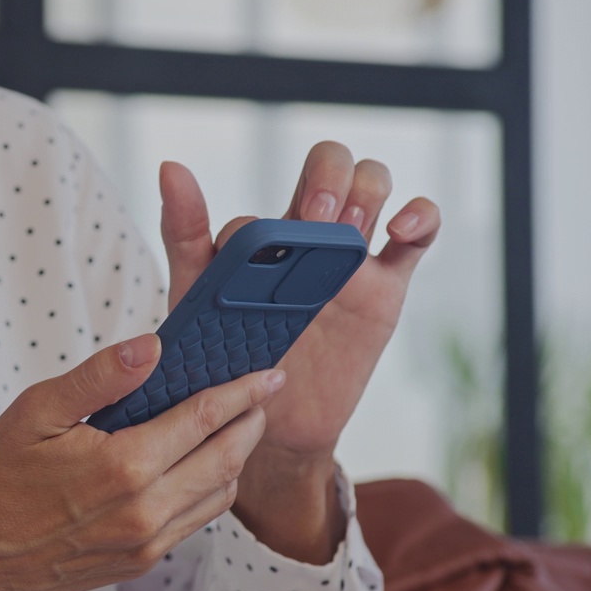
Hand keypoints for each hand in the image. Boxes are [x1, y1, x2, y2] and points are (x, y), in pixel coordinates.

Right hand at [0, 334, 283, 590]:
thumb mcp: (39, 410)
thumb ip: (101, 377)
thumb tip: (152, 347)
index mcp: (123, 466)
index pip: (205, 419)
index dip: (242, 392)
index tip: (268, 374)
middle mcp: (144, 511)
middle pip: (227, 460)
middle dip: (251, 424)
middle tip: (261, 396)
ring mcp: (145, 544)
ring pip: (218, 497)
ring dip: (235, 460)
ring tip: (233, 429)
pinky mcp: (139, 563)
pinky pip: (193, 523)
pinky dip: (208, 491)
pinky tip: (195, 467)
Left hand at [158, 142, 439, 560]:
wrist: (267, 425)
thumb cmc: (224, 360)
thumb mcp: (196, 296)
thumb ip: (185, 234)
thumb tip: (170, 166)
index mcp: (266, 236)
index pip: (283, 188)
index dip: (282, 203)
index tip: (273, 236)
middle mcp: (308, 238)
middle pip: (334, 164)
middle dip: (330, 176)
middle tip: (317, 219)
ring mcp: (350, 260)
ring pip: (372, 186)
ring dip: (365, 192)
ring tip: (346, 233)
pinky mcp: (385, 288)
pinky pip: (418, 234)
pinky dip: (420, 215)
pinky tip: (398, 231)